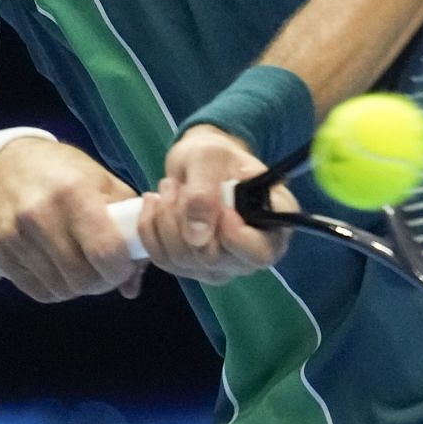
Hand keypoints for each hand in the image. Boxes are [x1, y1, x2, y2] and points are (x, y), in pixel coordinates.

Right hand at [0, 138, 145, 302]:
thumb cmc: (60, 172)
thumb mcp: (99, 180)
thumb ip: (127, 225)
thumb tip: (132, 285)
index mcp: (73, 191)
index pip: (106, 251)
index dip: (122, 267)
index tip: (124, 263)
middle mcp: (39, 215)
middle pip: (84, 279)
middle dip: (103, 281)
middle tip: (105, 269)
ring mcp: (14, 236)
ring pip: (62, 290)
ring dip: (79, 286)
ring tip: (81, 264)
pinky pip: (39, 292)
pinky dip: (57, 288)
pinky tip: (59, 267)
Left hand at [137, 125, 297, 283]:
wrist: (199, 163)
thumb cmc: (216, 155)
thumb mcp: (209, 158)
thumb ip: (204, 193)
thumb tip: (197, 237)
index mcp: (272, 225)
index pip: (260, 252)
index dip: (236, 237)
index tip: (220, 208)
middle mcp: (249, 253)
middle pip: (212, 258)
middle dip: (183, 218)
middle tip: (176, 185)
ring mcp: (220, 265)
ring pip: (182, 260)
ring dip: (164, 219)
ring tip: (168, 187)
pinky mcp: (192, 267)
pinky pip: (163, 259)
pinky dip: (150, 229)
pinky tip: (153, 204)